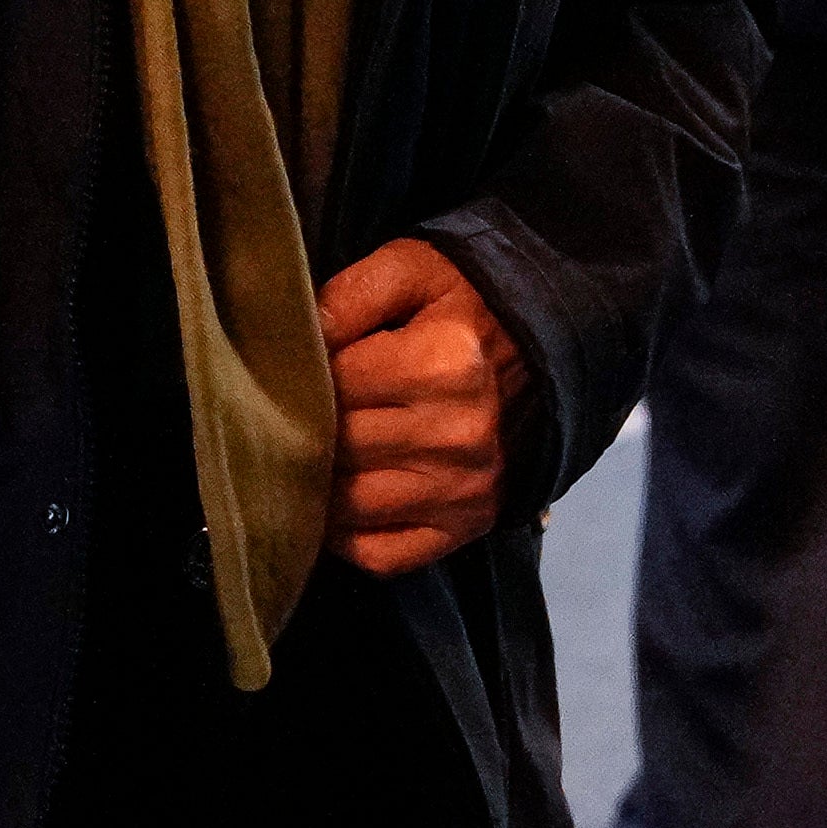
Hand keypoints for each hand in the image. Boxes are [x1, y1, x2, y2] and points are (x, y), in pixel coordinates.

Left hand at [321, 238, 531, 575]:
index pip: (332, 385)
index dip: (298, 373)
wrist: (542, 344)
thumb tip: (289, 338)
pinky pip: (383, 556)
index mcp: (442, 366)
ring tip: (300, 457)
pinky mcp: (468, 526)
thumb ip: (345, 296)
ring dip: (315, 487)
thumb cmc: (462, 304)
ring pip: (350, 508)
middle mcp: (458, 437)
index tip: (288, 365)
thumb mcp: (409, 271)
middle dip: (302, 429)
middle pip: (337, 448)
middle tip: (284, 412)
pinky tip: (333, 506)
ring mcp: (465, 490)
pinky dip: (347, 539)